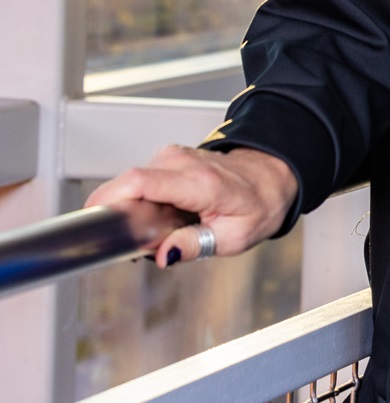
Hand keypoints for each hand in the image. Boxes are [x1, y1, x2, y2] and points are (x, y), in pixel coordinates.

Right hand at [86, 145, 298, 267]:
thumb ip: (195, 245)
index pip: (141, 182)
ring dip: (131, 210)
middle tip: (134, 243)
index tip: (95, 222)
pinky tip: (158, 217)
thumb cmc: (257, 206)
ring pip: (132, 183)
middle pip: (128, 183)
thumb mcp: (234, 237)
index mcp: (201, 183)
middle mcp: (185, 163)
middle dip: (118, 214)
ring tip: (156, 231)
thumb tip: (164, 255)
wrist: (271, 178)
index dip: (109, 199)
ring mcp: (175, 156)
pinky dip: (140, 201)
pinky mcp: (169, 158)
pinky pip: (141, 180)